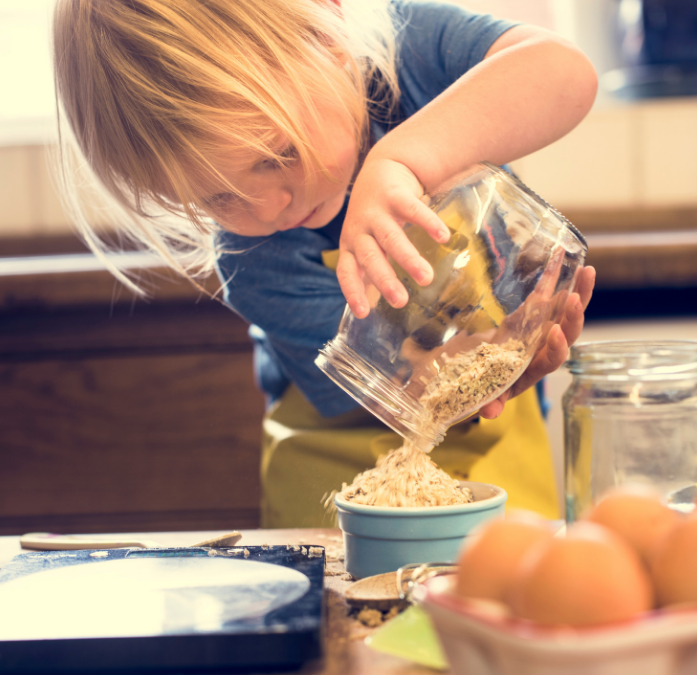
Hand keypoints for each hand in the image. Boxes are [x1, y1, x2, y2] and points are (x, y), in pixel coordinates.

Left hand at [336, 155, 450, 318]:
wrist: (381, 168)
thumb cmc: (375, 216)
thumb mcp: (367, 241)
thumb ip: (374, 266)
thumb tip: (381, 303)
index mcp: (350, 245)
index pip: (346, 272)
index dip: (353, 291)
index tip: (363, 313)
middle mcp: (359, 229)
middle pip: (370, 257)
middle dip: (385, 280)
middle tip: (400, 301)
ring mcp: (376, 212)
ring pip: (391, 238)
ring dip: (408, 258)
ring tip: (426, 278)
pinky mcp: (394, 195)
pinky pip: (412, 210)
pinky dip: (428, 223)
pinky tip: (443, 237)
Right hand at [478, 265, 595, 418]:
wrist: (477, 367)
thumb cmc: (480, 381)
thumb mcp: (482, 391)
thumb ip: (489, 401)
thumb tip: (488, 414)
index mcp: (533, 368)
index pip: (552, 360)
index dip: (556, 348)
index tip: (554, 332)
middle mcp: (543, 349)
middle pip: (567, 334)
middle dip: (573, 317)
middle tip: (575, 298)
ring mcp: (542, 329)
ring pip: (566, 313)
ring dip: (579, 293)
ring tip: (588, 272)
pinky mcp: (535, 315)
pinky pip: (551, 296)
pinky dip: (559, 279)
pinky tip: (567, 258)